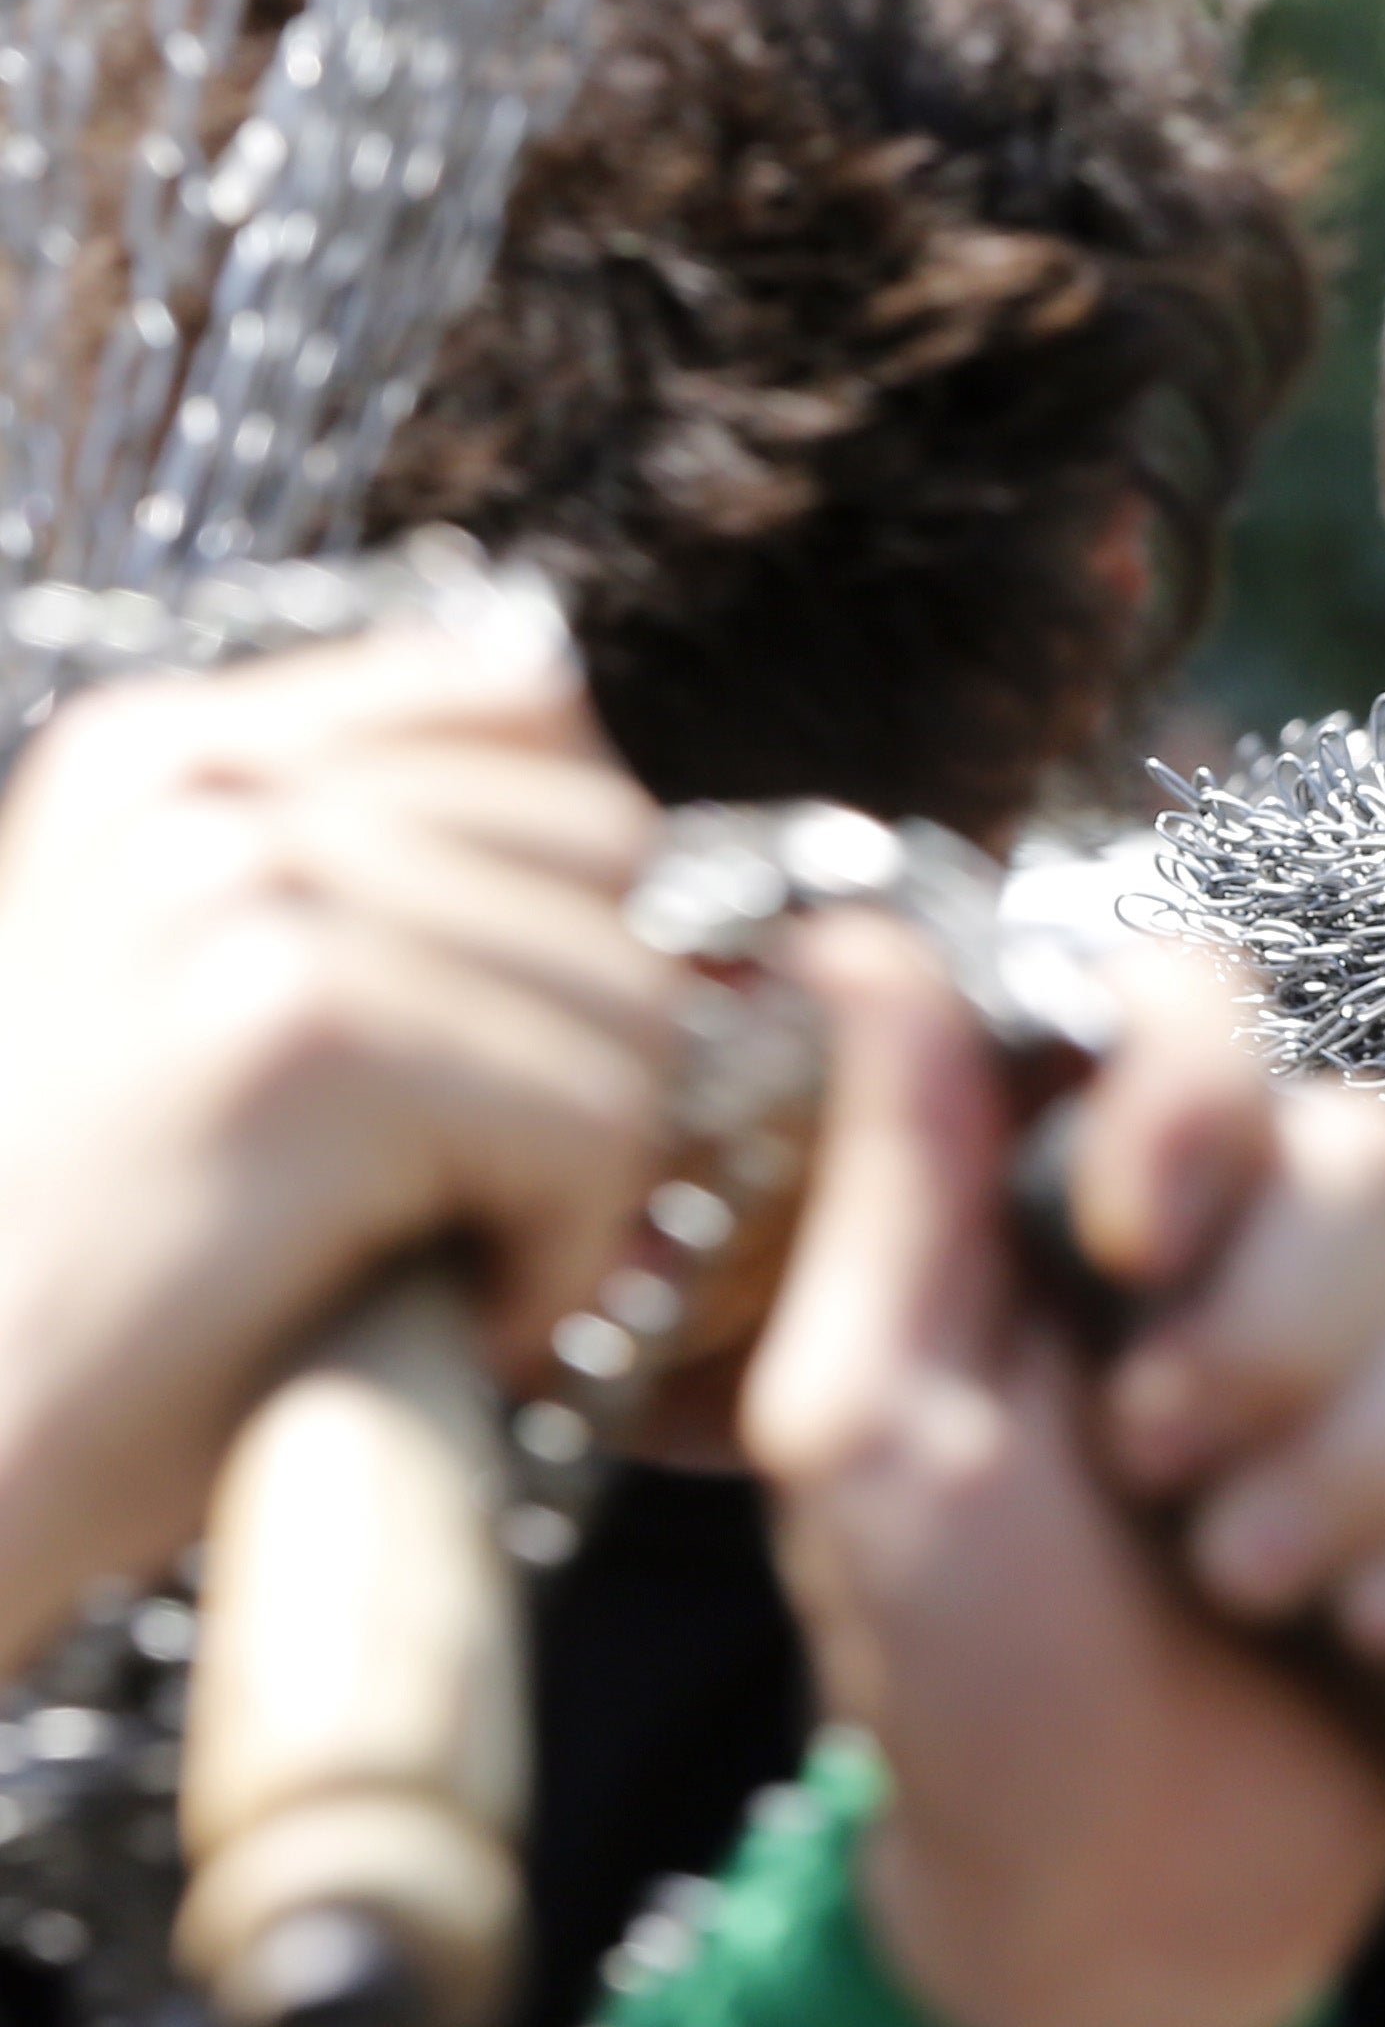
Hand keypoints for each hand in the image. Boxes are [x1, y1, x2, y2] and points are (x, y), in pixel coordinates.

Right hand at [0, 625, 673, 1632]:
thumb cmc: (95, 1274)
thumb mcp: (209, 1016)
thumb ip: (378, 898)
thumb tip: (647, 851)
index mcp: (169, 752)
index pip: (523, 709)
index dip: (581, 897)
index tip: (502, 1052)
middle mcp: (202, 784)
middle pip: (607, 854)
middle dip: (600, 1044)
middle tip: (485, 1192)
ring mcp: (245, 891)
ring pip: (628, 1002)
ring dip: (585, 1175)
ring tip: (445, 1262)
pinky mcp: (300, 1034)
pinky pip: (592, 1123)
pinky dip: (562, 1254)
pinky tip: (451, 1317)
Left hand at [741, 918, 1384, 2026]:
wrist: (1104, 1898)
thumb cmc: (954, 1669)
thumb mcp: (867, 1428)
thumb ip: (892, 1184)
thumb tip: (861, 931)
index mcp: (1105, 1200)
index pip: (1205, 1004)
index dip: (1200, 1091)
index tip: (1131, 1237)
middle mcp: (1274, 1247)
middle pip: (1379, 1146)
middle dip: (1278, 1332)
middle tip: (1161, 1478)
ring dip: (1366, 1457)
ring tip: (1249, 1589)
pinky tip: (1379, 1631)